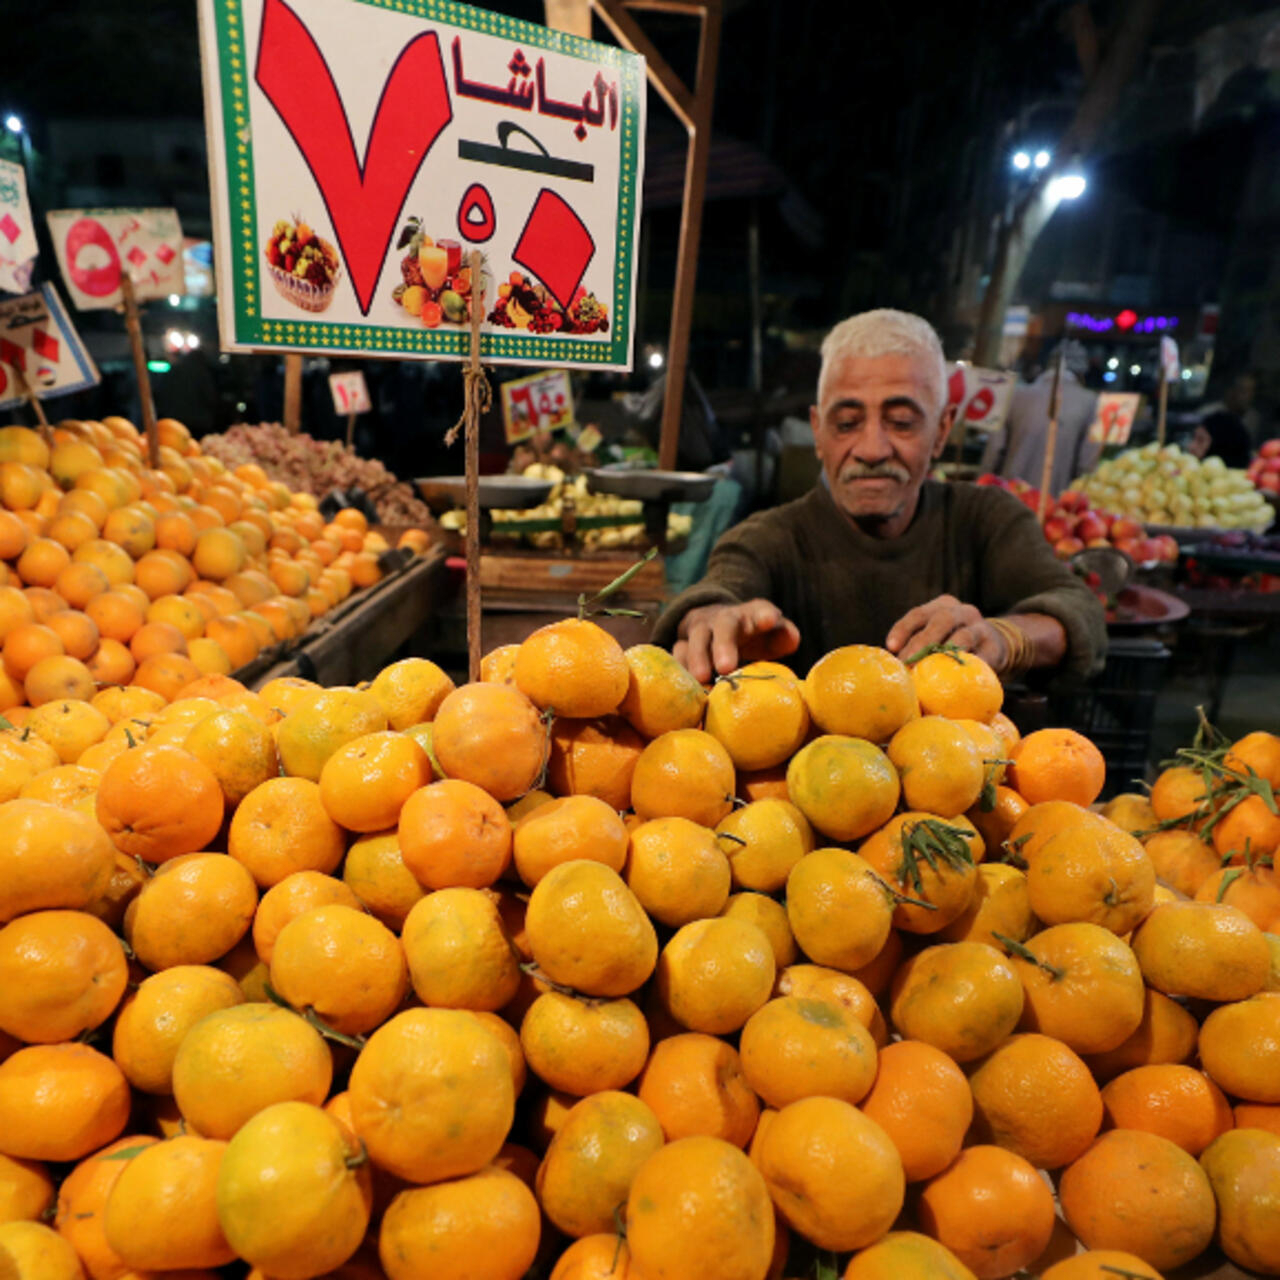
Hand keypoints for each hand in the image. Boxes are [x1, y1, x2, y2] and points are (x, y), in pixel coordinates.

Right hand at [673, 599, 800, 683]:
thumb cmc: (753, 635)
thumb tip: (792, 640)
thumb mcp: (772, 633)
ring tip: (701, 679)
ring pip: (694, 640)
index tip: (768, 620)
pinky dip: (680, 669)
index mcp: (752, 614)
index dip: (765, 615)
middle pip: (723, 627)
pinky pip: (677, 655)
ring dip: (696, 659)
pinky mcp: (682, 645)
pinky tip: (684, 686)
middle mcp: (723, 618)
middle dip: (723, 645)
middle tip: (725, 667)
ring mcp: (700, 630)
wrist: (716, 625)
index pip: (760, 610)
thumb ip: (784, 636)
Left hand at [885, 594, 1008, 669]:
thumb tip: (890, 666)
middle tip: (908, 662)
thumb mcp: (936, 636)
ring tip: (930, 672)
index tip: (891, 647)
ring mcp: (981, 628)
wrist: (995, 646)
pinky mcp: (995, 648)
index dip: (903, 629)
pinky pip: (982, 657)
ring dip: (944, 654)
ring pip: (963, 636)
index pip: (919, 614)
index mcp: (942, 606)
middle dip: (922, 641)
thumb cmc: (952, 643)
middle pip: (941, 620)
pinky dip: (967, 668)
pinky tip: (955, 681)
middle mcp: (962, 612)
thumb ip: (915, 646)